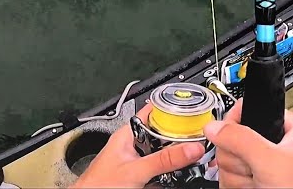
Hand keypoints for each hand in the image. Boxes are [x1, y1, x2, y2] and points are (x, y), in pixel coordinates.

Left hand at [73, 104, 205, 188]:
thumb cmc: (97, 185)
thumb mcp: (136, 169)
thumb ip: (164, 159)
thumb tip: (190, 148)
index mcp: (127, 134)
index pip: (152, 112)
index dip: (171, 110)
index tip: (192, 113)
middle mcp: (132, 146)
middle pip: (161, 136)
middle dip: (177, 139)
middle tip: (195, 141)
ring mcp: (136, 162)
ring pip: (161, 155)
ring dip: (174, 158)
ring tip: (189, 158)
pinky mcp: (139, 178)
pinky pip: (159, 172)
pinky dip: (168, 174)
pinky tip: (176, 176)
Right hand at [205, 101, 292, 188]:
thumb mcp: (272, 162)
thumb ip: (241, 140)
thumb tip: (215, 127)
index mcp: (291, 127)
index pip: (248, 111)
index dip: (235, 127)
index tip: (232, 141)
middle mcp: (280, 145)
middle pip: (236, 142)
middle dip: (240, 163)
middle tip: (255, 172)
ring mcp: (271, 166)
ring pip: (234, 164)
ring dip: (241, 179)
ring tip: (261, 186)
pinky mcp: (264, 183)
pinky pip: (238, 180)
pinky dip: (242, 188)